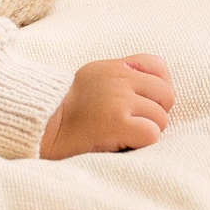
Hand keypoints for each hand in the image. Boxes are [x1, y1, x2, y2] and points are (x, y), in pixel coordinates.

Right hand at [40, 55, 173, 158]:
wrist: (43, 125)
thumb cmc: (69, 107)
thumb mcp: (95, 76)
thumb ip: (122, 74)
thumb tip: (154, 83)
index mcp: (116, 68)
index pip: (159, 67)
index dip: (158, 88)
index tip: (145, 102)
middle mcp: (120, 81)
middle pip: (166, 95)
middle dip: (156, 112)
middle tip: (136, 123)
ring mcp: (120, 101)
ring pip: (161, 118)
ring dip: (147, 131)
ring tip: (125, 134)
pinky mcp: (118, 124)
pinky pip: (152, 134)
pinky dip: (142, 142)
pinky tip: (124, 143)